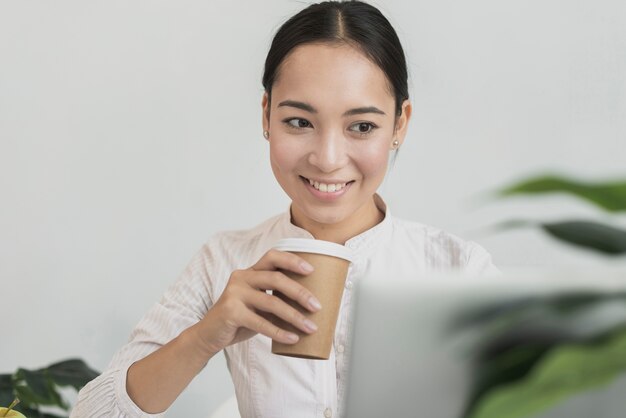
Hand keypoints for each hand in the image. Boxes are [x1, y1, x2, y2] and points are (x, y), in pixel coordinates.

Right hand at [189, 249, 321, 355]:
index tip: (312, 270)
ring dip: (295, 316)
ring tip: (311, 328)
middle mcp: (241, 277)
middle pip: (276, 279)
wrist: (209, 334)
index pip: (272, 257)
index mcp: (249, 272)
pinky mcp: (230, 312)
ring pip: (271, 302)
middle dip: (300, 293)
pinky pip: (260, 322)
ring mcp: (234, 293)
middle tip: (317, 307)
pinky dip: (279, 332)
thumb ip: (275, 298)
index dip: (292, 260)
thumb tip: (311, 305)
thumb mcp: (258, 304)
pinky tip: (293, 339)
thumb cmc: (240, 318)